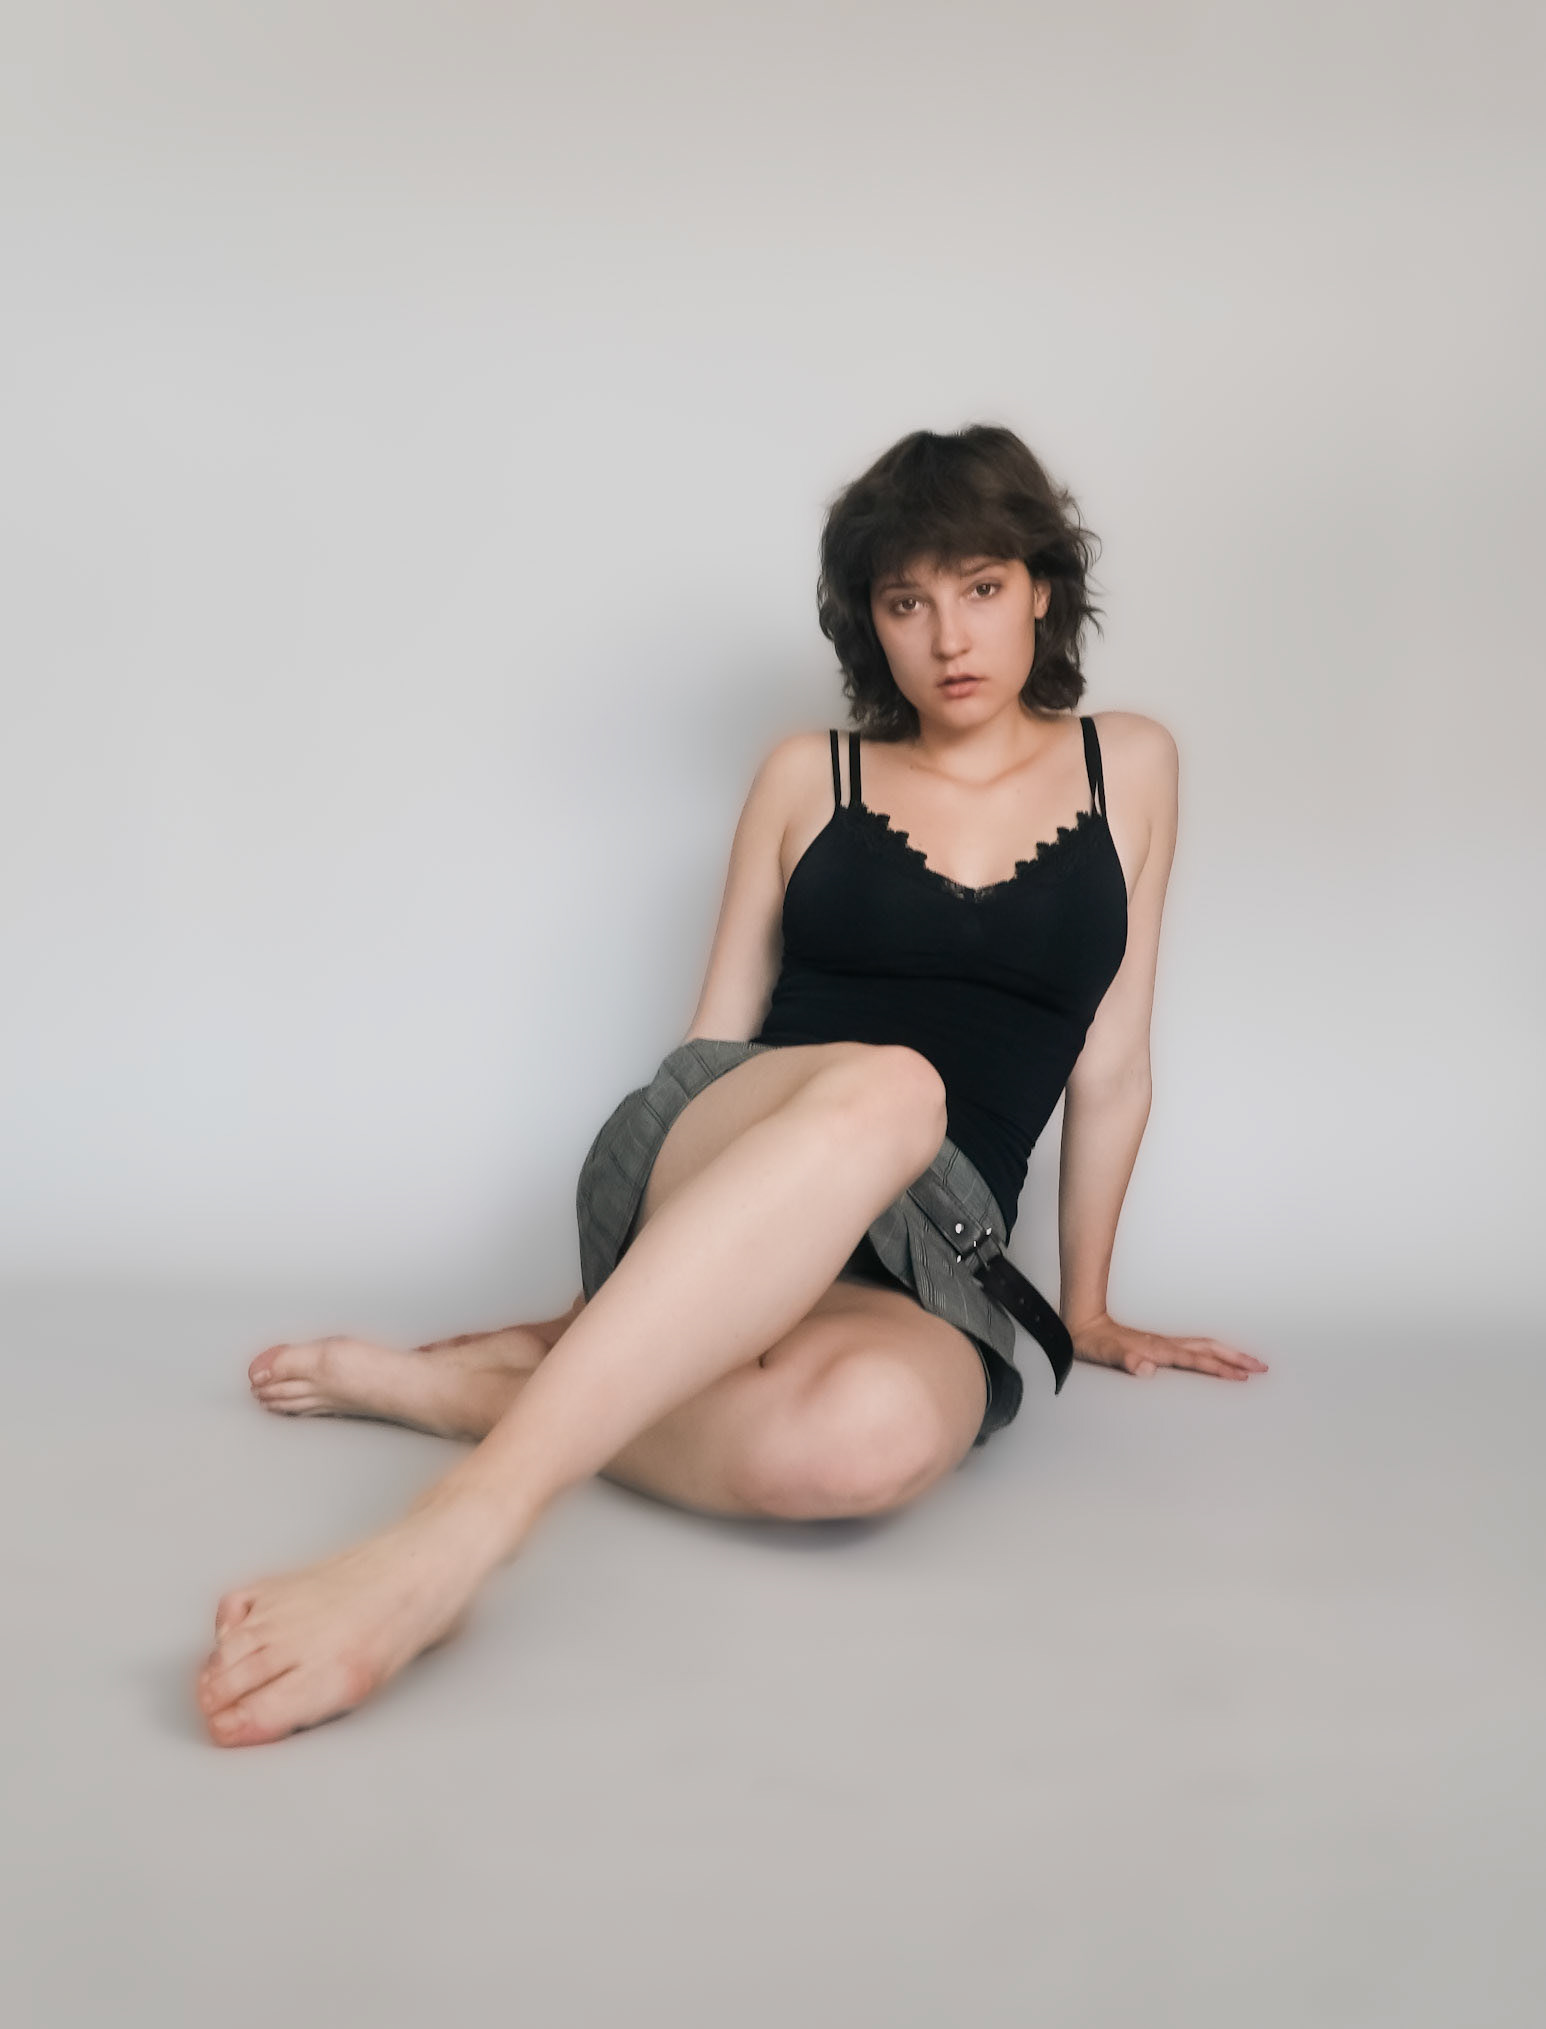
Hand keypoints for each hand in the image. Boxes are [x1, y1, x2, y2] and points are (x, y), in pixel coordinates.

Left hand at [1068, 1310, 1267, 1380]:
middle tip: (1262, 1367)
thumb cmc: (1092, 1344)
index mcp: (1156, 1349)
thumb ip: (1123, 1361)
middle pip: (1208, 1348)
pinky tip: (1219, 1357)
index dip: (1219, 1368)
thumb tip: (1145, 1368)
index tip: (1241, 1376)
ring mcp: (1163, 1343)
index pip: (1194, 1360)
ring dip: (1229, 1353)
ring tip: (1251, 1362)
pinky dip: (1213, 1352)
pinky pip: (1194, 1347)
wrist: (1082, 1324)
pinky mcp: (1159, 1345)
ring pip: (1204, 1345)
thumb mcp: (1102, 1355)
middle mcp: (1164, 1344)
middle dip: (1236, 1358)